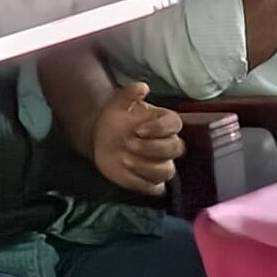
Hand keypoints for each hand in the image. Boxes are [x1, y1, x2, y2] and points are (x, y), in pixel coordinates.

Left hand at [90, 81, 182, 195]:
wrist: (100, 136)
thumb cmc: (115, 116)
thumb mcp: (118, 101)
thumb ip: (130, 93)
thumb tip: (143, 87)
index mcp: (165, 122)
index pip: (175, 125)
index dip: (159, 128)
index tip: (138, 129)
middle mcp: (167, 143)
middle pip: (176, 149)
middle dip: (152, 148)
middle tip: (129, 144)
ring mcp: (160, 163)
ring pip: (168, 171)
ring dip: (147, 168)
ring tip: (125, 159)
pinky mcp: (149, 181)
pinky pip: (155, 188)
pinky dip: (144, 184)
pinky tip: (127, 173)